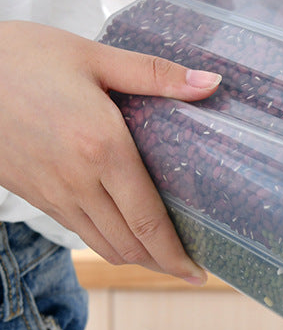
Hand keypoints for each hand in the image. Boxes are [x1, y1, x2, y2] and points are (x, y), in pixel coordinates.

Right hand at [0, 20, 221, 283]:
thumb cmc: (23, 55)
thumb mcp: (93, 55)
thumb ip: (155, 74)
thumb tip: (212, 83)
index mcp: (103, 148)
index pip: (149, 222)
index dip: (177, 256)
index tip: (199, 274)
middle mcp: (78, 181)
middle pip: (130, 245)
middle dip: (164, 265)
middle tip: (190, 271)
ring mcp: (53, 193)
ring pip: (104, 246)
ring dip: (138, 260)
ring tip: (163, 259)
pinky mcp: (35, 196)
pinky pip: (80, 232)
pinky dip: (108, 244)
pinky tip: (125, 237)